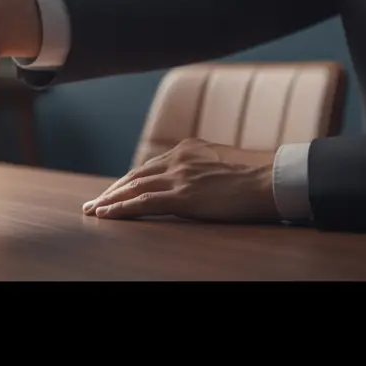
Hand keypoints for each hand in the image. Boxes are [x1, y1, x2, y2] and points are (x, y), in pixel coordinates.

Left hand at [81, 139, 278, 222]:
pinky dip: (121, 209)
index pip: (148, 167)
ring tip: (93, 211)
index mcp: (186, 150)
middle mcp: (177, 159)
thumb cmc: (257, 176)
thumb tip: (199, 180)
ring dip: (110, 200)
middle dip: (112, 190)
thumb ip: (204, 167)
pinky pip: (143, 203)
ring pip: (133, 188)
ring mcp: (179, 177)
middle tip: (94, 202)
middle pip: (134, 175)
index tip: (114, 190)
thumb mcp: (223, 163)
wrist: (272, 179)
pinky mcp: (183, 196)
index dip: (128, 180)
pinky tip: (106, 215)